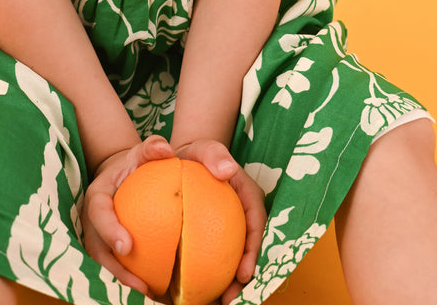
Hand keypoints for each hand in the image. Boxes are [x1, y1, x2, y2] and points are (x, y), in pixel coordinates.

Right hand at [82, 133, 175, 296]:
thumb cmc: (139, 162)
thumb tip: (166, 149)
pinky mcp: (106, 250)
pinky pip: (115, 268)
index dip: (109, 231)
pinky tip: (155, 291)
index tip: (128, 246)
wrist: (127, 175)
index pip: (98, 214)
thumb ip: (153, 147)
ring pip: (103, 265)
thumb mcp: (144, 151)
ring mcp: (96, 237)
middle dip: (113, 271)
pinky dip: (130, 281)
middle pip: (95, 249)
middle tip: (140, 285)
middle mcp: (90, 221)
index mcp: (96, 196)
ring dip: (120, 283)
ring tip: (147, 294)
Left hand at [174, 139, 265, 303]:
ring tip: (217, 303)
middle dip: (245, 276)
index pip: (257, 223)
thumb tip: (228, 170)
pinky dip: (210, 274)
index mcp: (247, 194)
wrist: (179, 160)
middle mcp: (243, 213)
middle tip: (230, 298)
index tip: (244, 273)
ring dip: (230, 282)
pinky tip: (196, 292)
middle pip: (249, 247)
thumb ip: (214, 153)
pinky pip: (215, 256)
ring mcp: (230, 225)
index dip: (254, 250)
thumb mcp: (204, 147)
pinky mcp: (215, 234)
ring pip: (234, 257)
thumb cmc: (194, 154)